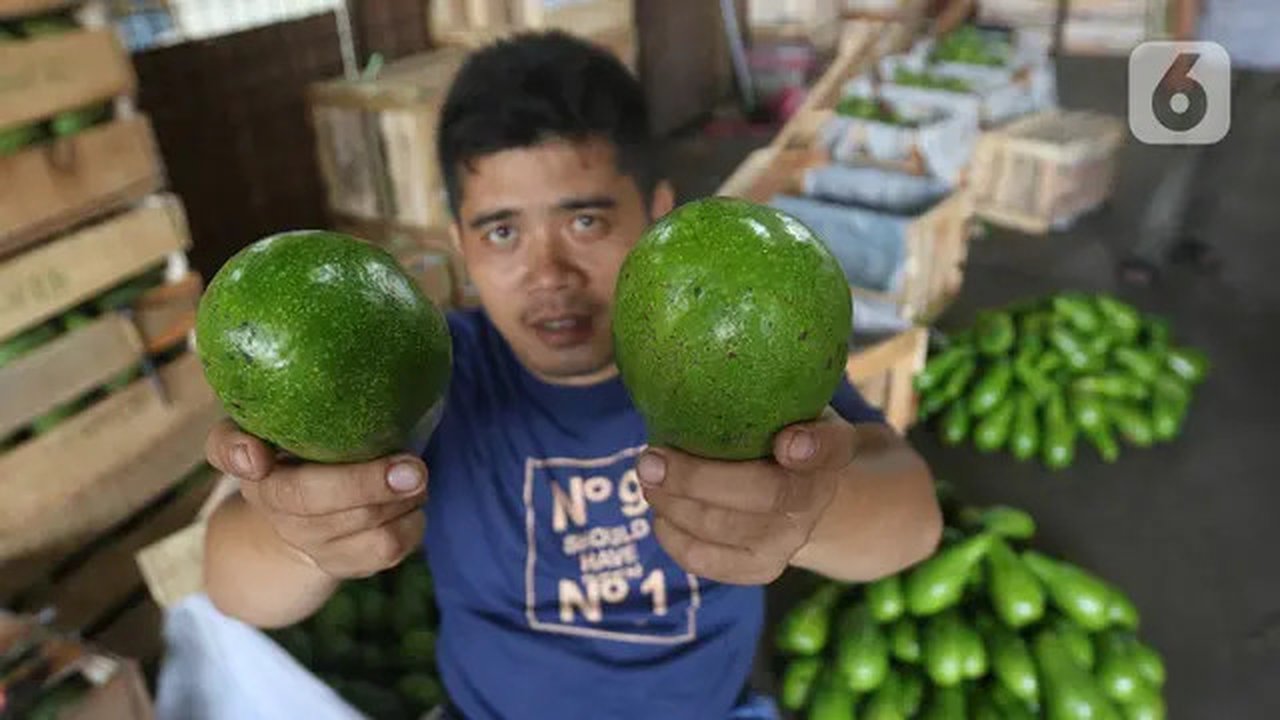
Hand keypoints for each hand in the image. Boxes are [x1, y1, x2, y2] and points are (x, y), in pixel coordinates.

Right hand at [205, 420, 427, 578]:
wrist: (301, 527)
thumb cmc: (296, 466)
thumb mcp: (269, 439)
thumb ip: (244, 435)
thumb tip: (252, 455)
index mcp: (258, 469)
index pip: (231, 453)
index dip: (240, 453)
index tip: (257, 456)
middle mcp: (278, 511)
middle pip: (313, 498)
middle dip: (368, 483)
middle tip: (414, 468)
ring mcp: (313, 544)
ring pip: (363, 527)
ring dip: (402, 501)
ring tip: (414, 477)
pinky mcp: (347, 564)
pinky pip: (388, 548)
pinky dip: (411, 522)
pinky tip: (411, 503)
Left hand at [636, 410, 858, 584]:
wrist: (802, 498)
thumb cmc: (779, 434)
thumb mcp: (787, 405)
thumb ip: (761, 389)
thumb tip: (687, 356)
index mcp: (831, 450)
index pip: (833, 447)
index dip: (813, 448)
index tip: (787, 443)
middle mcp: (815, 499)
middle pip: (764, 495)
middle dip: (698, 480)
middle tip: (650, 460)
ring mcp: (789, 540)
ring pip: (724, 528)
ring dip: (673, 503)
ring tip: (647, 475)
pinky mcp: (760, 568)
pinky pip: (707, 561)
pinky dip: (673, 536)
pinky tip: (659, 512)